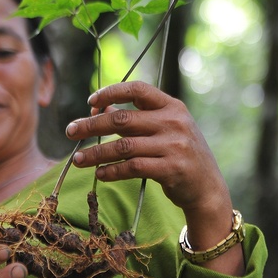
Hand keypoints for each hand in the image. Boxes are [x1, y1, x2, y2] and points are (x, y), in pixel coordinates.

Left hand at [65, 81, 243, 275]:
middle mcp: (174, 122)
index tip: (90, 102)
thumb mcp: (166, 129)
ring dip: (95, 153)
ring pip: (123, 146)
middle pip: (122, 119)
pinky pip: (132, 167)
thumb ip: (137, 118)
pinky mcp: (170, 169)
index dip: (111, 92)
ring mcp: (174, 146)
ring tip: (78, 159)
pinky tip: (100, 174)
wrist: (207, 187)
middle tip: (70, 131)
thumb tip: (100, 108)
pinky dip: (112, 170)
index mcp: (172, 106)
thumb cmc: (180, 154)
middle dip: (91, 125)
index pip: (137, 89)